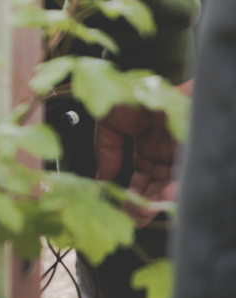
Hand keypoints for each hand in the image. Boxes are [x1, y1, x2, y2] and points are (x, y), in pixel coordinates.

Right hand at [95, 91, 184, 222]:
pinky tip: (162, 200)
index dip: (130, 192)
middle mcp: (169, 152)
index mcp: (150, 144)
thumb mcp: (109, 119)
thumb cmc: (136, 90)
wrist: (159, 79)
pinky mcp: (194, 154)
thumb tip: (102, 177)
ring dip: (155, 202)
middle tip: (132, 218)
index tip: (120, 205)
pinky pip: (185, 179)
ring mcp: (182, 153)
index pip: (142, 177)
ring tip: (142, 214)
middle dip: (143, 203)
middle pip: (157, 186)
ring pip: (170, 186)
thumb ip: (105, 148)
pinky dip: (173, 192)